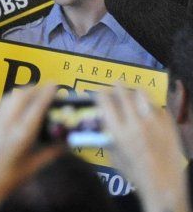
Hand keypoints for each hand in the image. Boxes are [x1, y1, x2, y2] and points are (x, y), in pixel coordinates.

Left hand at [0, 85, 60, 211]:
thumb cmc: (9, 180)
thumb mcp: (33, 168)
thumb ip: (51, 153)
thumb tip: (66, 143)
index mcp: (20, 137)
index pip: (36, 108)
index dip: (46, 94)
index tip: (54, 85)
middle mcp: (5, 126)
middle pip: (19, 96)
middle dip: (33, 88)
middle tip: (45, 87)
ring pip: (7, 99)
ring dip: (21, 92)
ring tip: (33, 92)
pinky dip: (11, 101)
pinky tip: (17, 106)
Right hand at [98, 87, 190, 211]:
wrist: (164, 184)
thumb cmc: (135, 174)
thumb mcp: (114, 156)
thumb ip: (108, 137)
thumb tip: (103, 123)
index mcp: (119, 132)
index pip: (106, 102)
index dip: (101, 94)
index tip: (99, 92)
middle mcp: (136, 123)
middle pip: (124, 93)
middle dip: (117, 87)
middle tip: (115, 84)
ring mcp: (155, 122)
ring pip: (143, 95)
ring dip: (134, 92)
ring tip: (132, 93)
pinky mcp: (169, 125)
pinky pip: (158, 107)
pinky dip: (151, 106)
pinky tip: (149, 111)